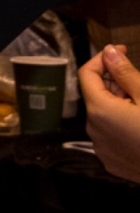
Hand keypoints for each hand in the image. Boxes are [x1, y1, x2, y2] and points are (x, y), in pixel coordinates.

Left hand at [80, 44, 139, 181]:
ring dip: (119, 104)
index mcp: (99, 110)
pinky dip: (122, 125)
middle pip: (96, 96)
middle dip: (115, 84)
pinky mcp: (111, 161)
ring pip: (104, 116)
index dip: (103, 59)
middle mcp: (93, 130)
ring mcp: (101, 148)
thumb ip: (125, 73)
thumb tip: (108, 51)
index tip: (122, 51)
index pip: (86, 74)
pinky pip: (111, 135)